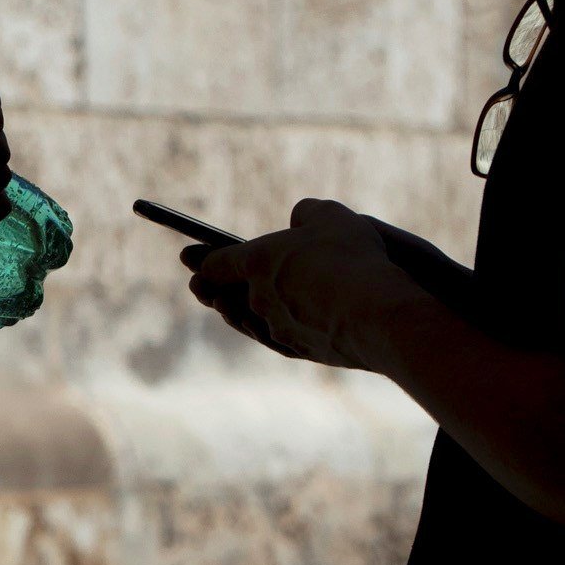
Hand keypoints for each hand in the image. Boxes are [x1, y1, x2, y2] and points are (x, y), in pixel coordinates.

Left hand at [183, 198, 423, 369]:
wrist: (377, 316)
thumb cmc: (352, 259)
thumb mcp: (331, 217)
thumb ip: (308, 214)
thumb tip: (299, 222)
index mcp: (257, 262)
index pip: (217, 261)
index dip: (201, 258)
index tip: (188, 257)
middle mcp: (259, 299)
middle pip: (226, 295)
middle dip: (211, 289)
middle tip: (199, 287)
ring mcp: (277, 329)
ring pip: (249, 321)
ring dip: (236, 313)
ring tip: (227, 307)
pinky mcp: (299, 350)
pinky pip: (275, 338)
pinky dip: (268, 329)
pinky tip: (270, 326)